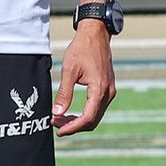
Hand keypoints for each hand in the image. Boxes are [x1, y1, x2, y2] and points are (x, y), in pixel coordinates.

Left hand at [52, 20, 115, 135]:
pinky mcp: (107, 89)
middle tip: (55, 124)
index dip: (73, 127)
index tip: (59, 130)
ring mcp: (110, 92)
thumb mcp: (69, 69)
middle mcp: (108, 93)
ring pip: (95, 116)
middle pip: (92, 120)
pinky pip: (97, 108)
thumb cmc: (81, 48)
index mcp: (100, 89)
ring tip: (60, 119)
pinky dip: (85, 113)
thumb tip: (57, 112)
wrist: (96, 34)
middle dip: (74, 125)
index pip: (87, 118)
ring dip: (78, 120)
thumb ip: (64, 92)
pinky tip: (71, 112)